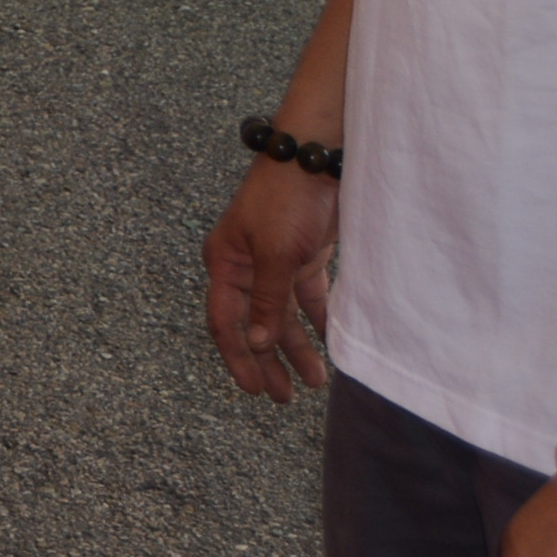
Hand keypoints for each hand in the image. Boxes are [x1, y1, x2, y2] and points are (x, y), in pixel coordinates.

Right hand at [200, 157, 338, 402]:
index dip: (239, 357)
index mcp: (226, 263)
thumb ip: (267, 301)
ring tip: (314, 381)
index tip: (254, 389)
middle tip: (283, 396)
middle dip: (269, 361)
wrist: (317, 160)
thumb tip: (257, 344)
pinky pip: (308, 299)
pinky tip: (330, 343)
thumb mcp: (276, 255)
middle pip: (255, 324)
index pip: (226, 321)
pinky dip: (317, 321)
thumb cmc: (286, 200)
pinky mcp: (304, 256)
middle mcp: (246, 266)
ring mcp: (276, 262)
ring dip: (297, 347)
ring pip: (283, 315)